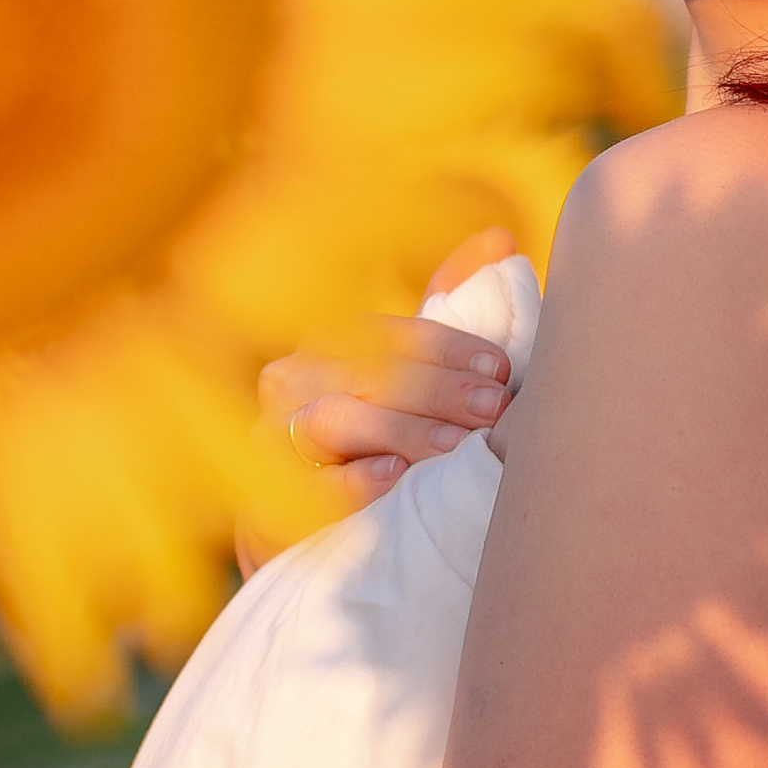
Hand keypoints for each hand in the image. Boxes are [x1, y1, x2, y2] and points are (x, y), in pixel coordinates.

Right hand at [240, 231, 520, 566]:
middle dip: (437, 390)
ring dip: (401, 429)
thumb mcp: (410, 375)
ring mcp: (274, 438)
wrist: (311, 529)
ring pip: (334, 419)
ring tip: (455, 445)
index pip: (388, 333)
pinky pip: (308, 484)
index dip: (448, 348)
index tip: (501, 369)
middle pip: (366, 373)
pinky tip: (391, 477)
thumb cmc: (374, 439)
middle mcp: (291, 381)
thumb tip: (498, 238)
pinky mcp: (265, 501)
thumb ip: (448, 308)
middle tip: (494, 409)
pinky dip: (351, 479)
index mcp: (327, 343)